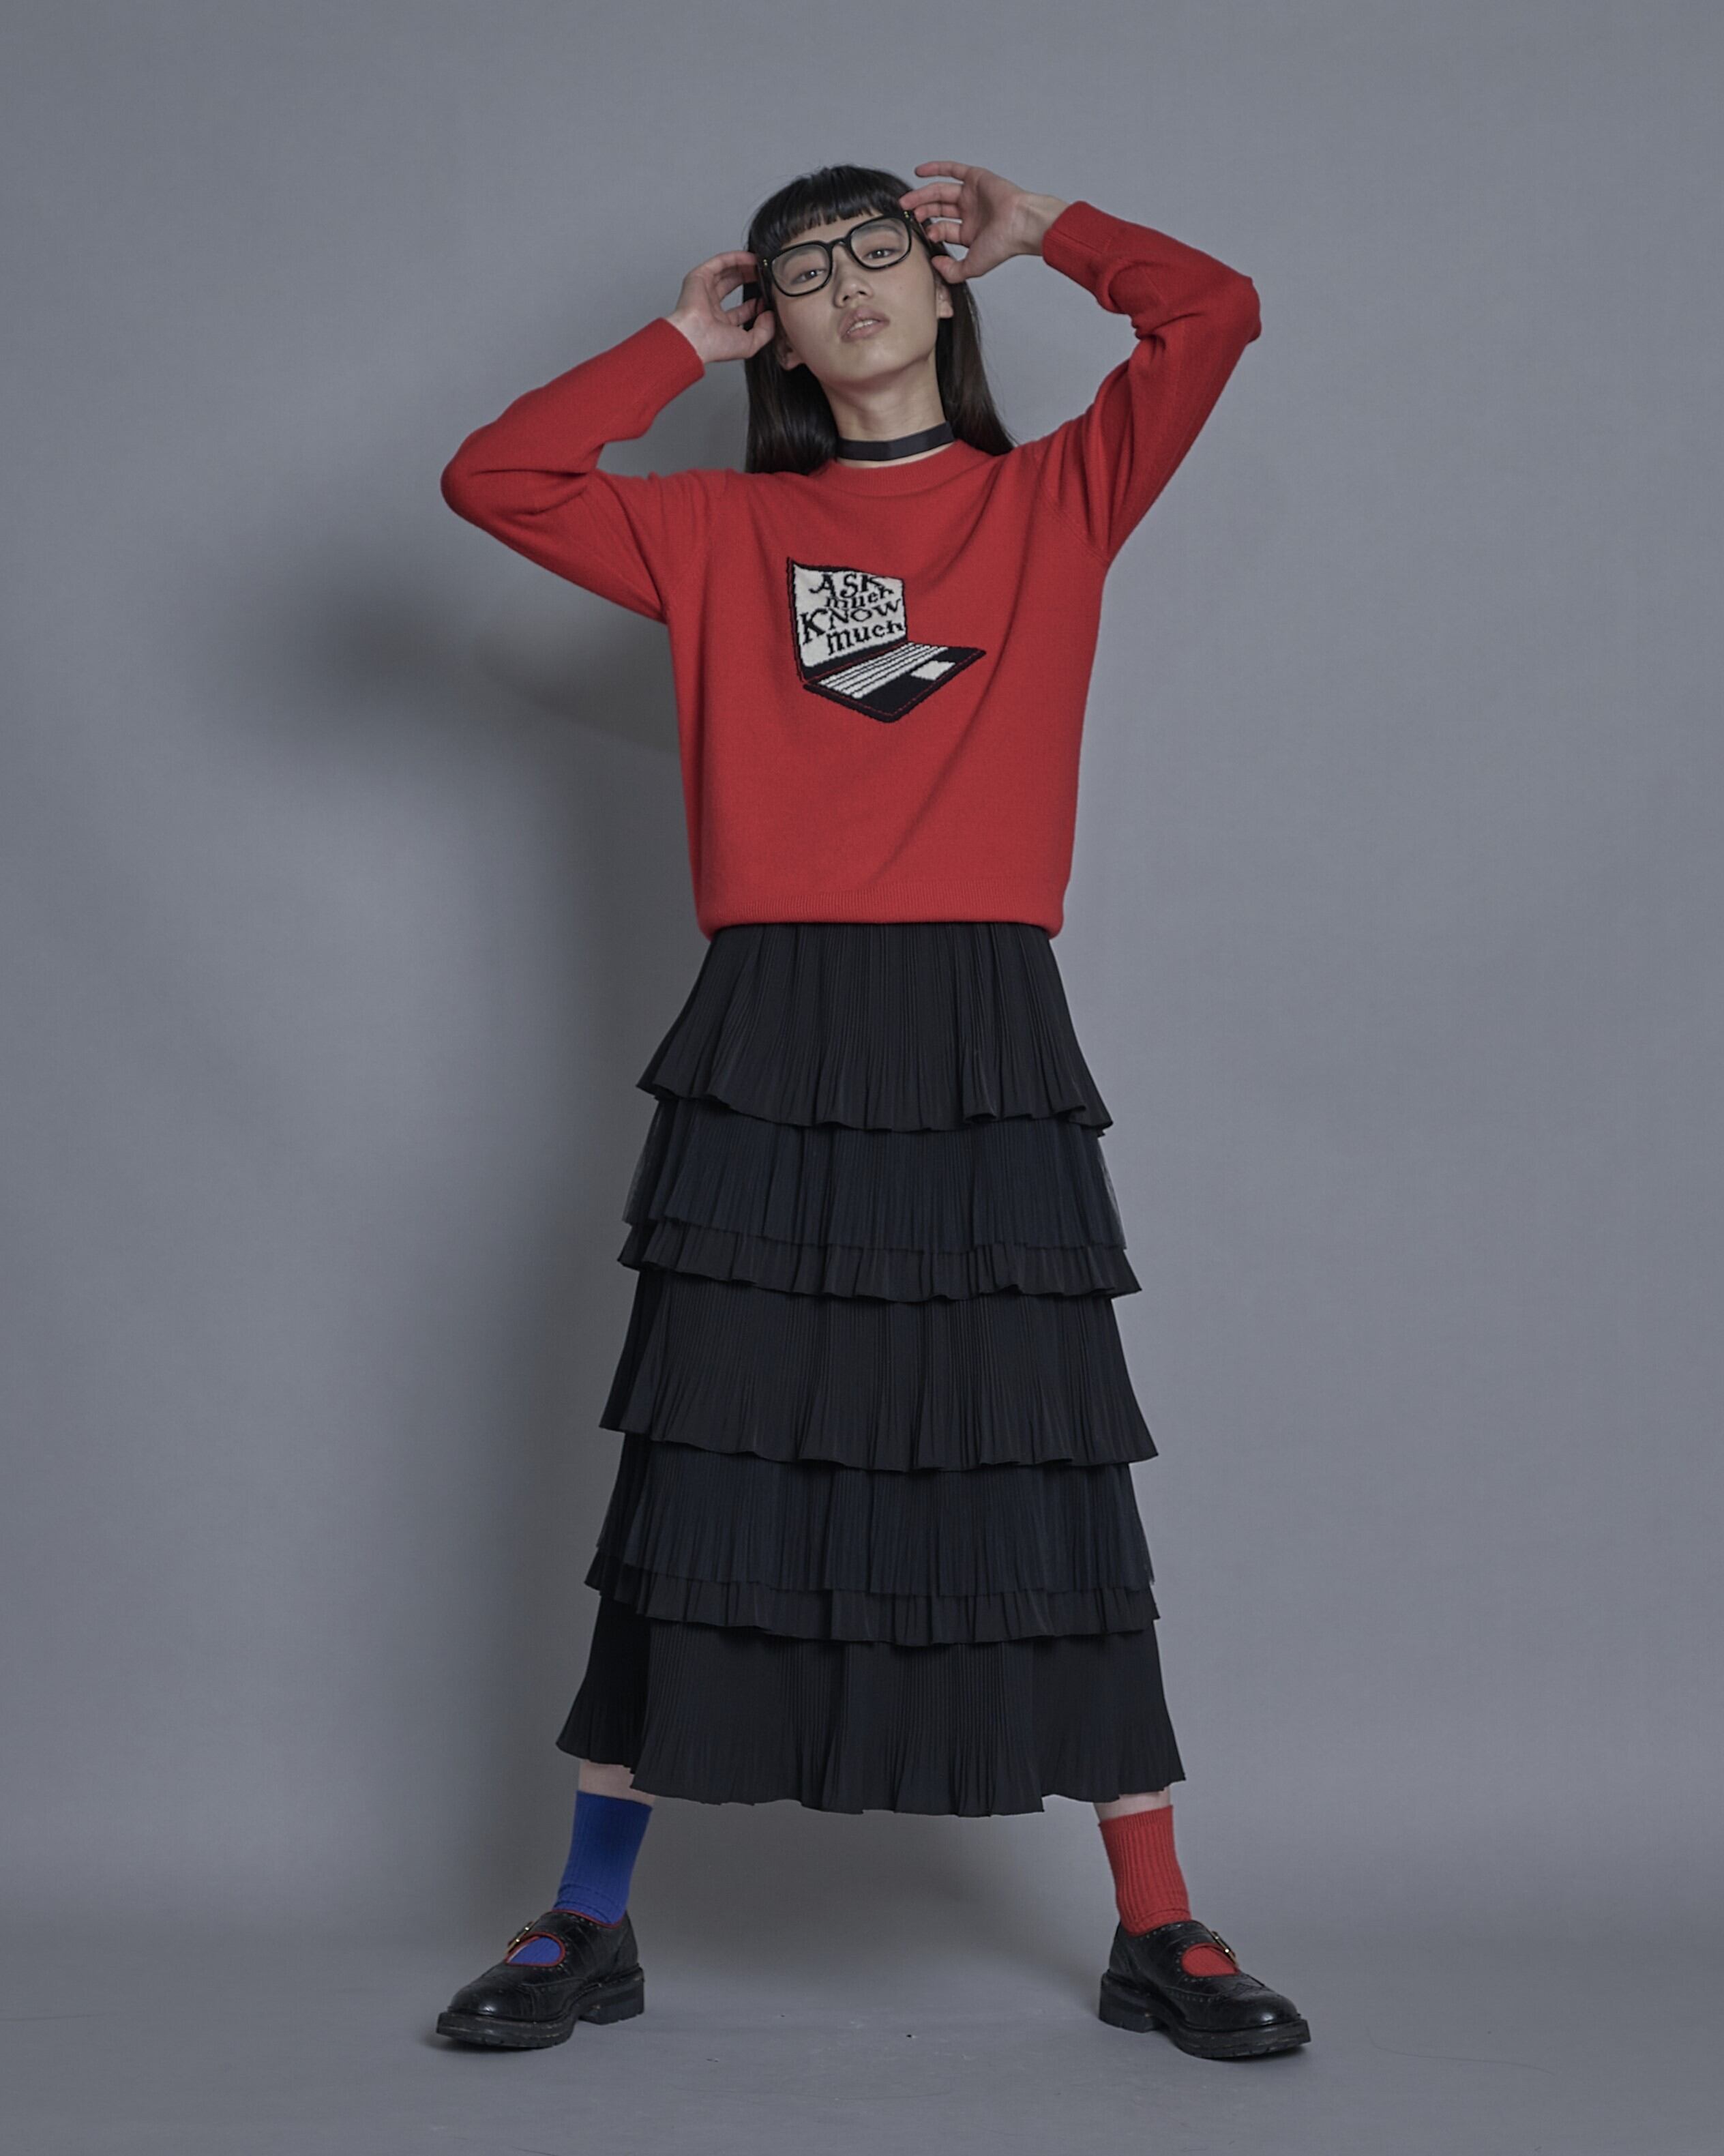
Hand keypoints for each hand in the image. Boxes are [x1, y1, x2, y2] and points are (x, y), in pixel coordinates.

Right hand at [664, 250, 774, 365]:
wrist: (695, 338)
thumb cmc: (714, 346)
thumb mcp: (749, 344)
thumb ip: (765, 332)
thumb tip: (770, 316)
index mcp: (720, 325)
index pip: (741, 311)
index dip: (755, 304)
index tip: (768, 300)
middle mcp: (711, 307)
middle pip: (733, 287)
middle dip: (750, 279)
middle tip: (765, 276)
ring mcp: (704, 290)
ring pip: (727, 272)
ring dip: (744, 267)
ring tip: (760, 264)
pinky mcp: (699, 277)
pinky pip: (720, 262)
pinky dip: (735, 258)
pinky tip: (750, 258)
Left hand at [898, 163, 1069, 281]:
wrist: (1020, 223)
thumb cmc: (1002, 245)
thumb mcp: (972, 267)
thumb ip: (952, 271)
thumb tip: (935, 264)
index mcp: (970, 233)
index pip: (944, 229)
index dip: (932, 231)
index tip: (926, 234)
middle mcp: (970, 213)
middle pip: (939, 209)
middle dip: (922, 211)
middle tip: (909, 213)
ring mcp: (972, 195)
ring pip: (941, 191)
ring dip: (923, 194)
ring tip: (907, 200)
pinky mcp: (975, 178)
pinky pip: (952, 170)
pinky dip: (936, 169)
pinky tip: (919, 172)